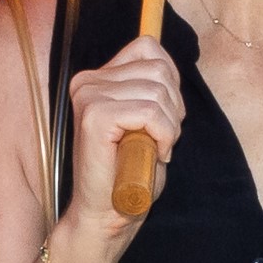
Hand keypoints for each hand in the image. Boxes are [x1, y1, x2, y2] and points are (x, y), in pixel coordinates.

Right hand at [60, 39, 186, 261]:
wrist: (107, 215)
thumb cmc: (129, 173)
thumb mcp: (146, 121)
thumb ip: (152, 89)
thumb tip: (168, 66)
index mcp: (96, 78)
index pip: (148, 47)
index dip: (171, 80)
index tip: (166, 115)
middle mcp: (87, 81)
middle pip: (158, 69)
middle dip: (175, 107)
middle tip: (163, 139)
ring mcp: (88, 96)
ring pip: (158, 91)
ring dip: (171, 125)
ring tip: (157, 148)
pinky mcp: (95, 117)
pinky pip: (150, 112)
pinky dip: (164, 135)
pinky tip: (156, 154)